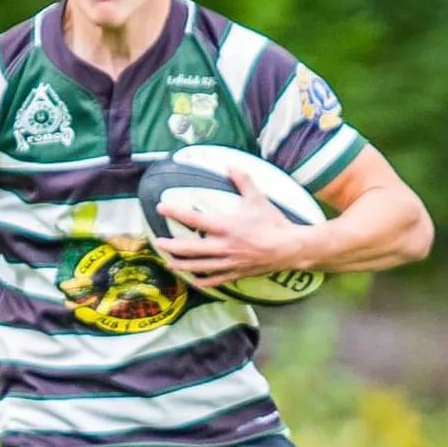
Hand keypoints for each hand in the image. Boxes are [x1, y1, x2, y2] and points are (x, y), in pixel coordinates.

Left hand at [154, 168, 306, 287]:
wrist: (290, 248)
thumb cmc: (273, 223)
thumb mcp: (258, 199)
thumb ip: (243, 181)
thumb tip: (231, 165)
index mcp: (226, 227)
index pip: (195, 219)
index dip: (176, 213)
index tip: (160, 208)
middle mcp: (223, 246)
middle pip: (190, 249)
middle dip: (171, 247)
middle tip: (157, 243)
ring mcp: (228, 262)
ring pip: (198, 267)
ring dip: (181, 265)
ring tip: (168, 262)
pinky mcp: (236, 273)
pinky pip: (215, 280)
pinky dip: (202, 281)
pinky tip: (193, 280)